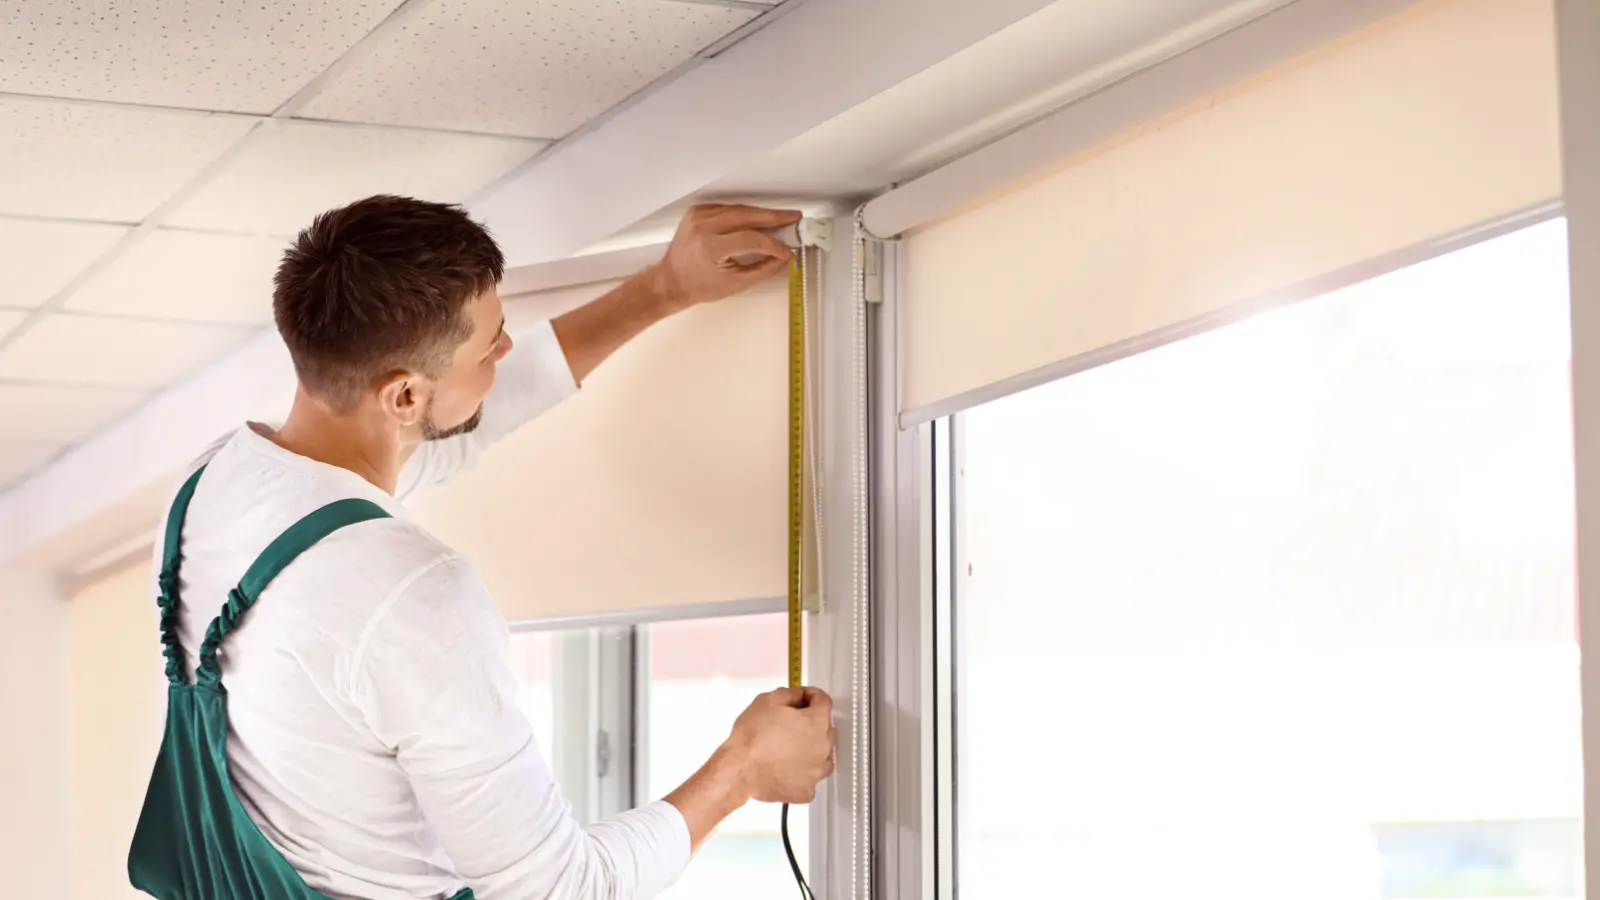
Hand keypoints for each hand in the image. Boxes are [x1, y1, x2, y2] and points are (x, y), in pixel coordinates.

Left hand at [648, 204, 801, 310]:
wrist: (672, 280)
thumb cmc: (698, 285)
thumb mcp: (735, 284)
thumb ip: (763, 270)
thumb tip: (782, 258)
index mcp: (710, 248)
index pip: (750, 239)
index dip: (772, 244)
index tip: (785, 250)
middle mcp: (702, 227)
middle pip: (747, 215)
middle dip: (774, 216)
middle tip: (792, 217)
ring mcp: (698, 216)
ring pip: (739, 209)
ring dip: (761, 214)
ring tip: (781, 219)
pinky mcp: (698, 211)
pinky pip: (728, 208)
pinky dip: (745, 213)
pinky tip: (758, 218)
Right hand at [723, 686, 836, 803]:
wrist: (739, 769)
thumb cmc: (752, 737)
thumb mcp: (767, 701)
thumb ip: (789, 694)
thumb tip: (798, 695)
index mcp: (816, 722)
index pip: (824, 701)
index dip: (811, 695)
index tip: (802, 697)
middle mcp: (823, 747)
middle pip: (825, 728)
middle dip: (811, 722)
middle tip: (790, 723)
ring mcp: (817, 771)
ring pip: (822, 755)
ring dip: (811, 749)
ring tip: (789, 748)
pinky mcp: (806, 790)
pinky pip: (810, 779)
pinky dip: (801, 774)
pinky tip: (787, 769)